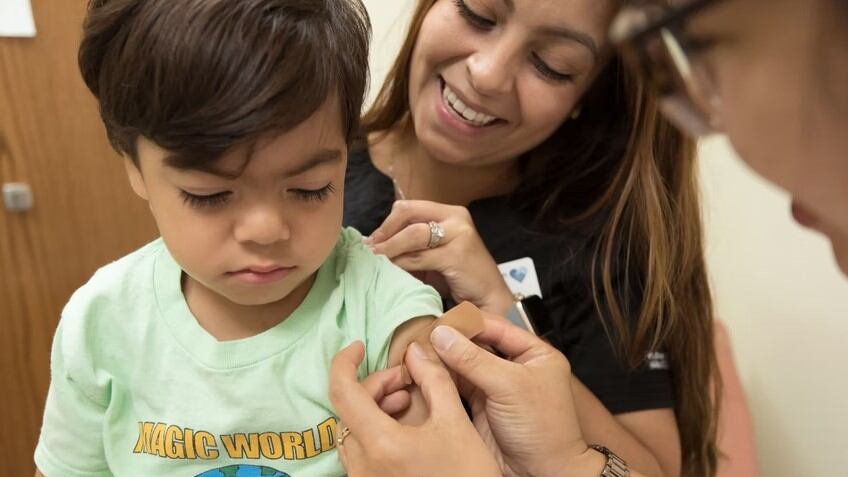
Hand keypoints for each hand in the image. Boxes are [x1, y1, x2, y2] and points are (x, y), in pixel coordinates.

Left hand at [329, 341, 500, 476]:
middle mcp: (362, 465)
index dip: (345, 362)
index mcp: (379, 444)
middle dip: (376, 385)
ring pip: (353, 430)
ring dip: (375, 407)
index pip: (342, 391)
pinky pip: (361, 450)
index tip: (359, 346)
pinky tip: (405, 426)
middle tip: (407, 380)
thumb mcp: (456, 423)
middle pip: (349, 409)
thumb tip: (417, 352)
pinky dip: (376, 429)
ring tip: (408, 400)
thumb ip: (434, 380)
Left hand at [365, 200, 513, 314]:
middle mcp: (456, 217)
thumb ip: (412, 247)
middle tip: (369, 250)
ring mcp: (459, 234)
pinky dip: (401, 263)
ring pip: (412, 234)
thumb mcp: (433, 256)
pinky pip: (419, 256)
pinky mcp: (457, 254)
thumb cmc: (459, 279)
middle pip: (408, 214)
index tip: (372, 241)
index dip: (387, 223)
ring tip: (375, 261)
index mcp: (450, 213)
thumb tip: (375, 245)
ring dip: (389, 249)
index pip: (409, 207)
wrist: (490, 301)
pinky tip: (391, 272)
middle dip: (384, 233)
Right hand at [429, 316, 604, 476]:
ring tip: (420, 351)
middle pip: (478, 344)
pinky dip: (442, 378)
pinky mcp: (481, 405)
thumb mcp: (509, 386)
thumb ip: (473, 359)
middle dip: (452, 341)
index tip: (440, 322)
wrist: (542, 474)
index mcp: (535, 353)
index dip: (468, 324)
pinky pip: (458, 385)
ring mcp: (497, 386)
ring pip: (464, 364)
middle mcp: (516, 366)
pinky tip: (425, 371)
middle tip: (425, 336)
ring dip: (443, 359)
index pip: (496, 327)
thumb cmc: (544, 430)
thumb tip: (443, 335)